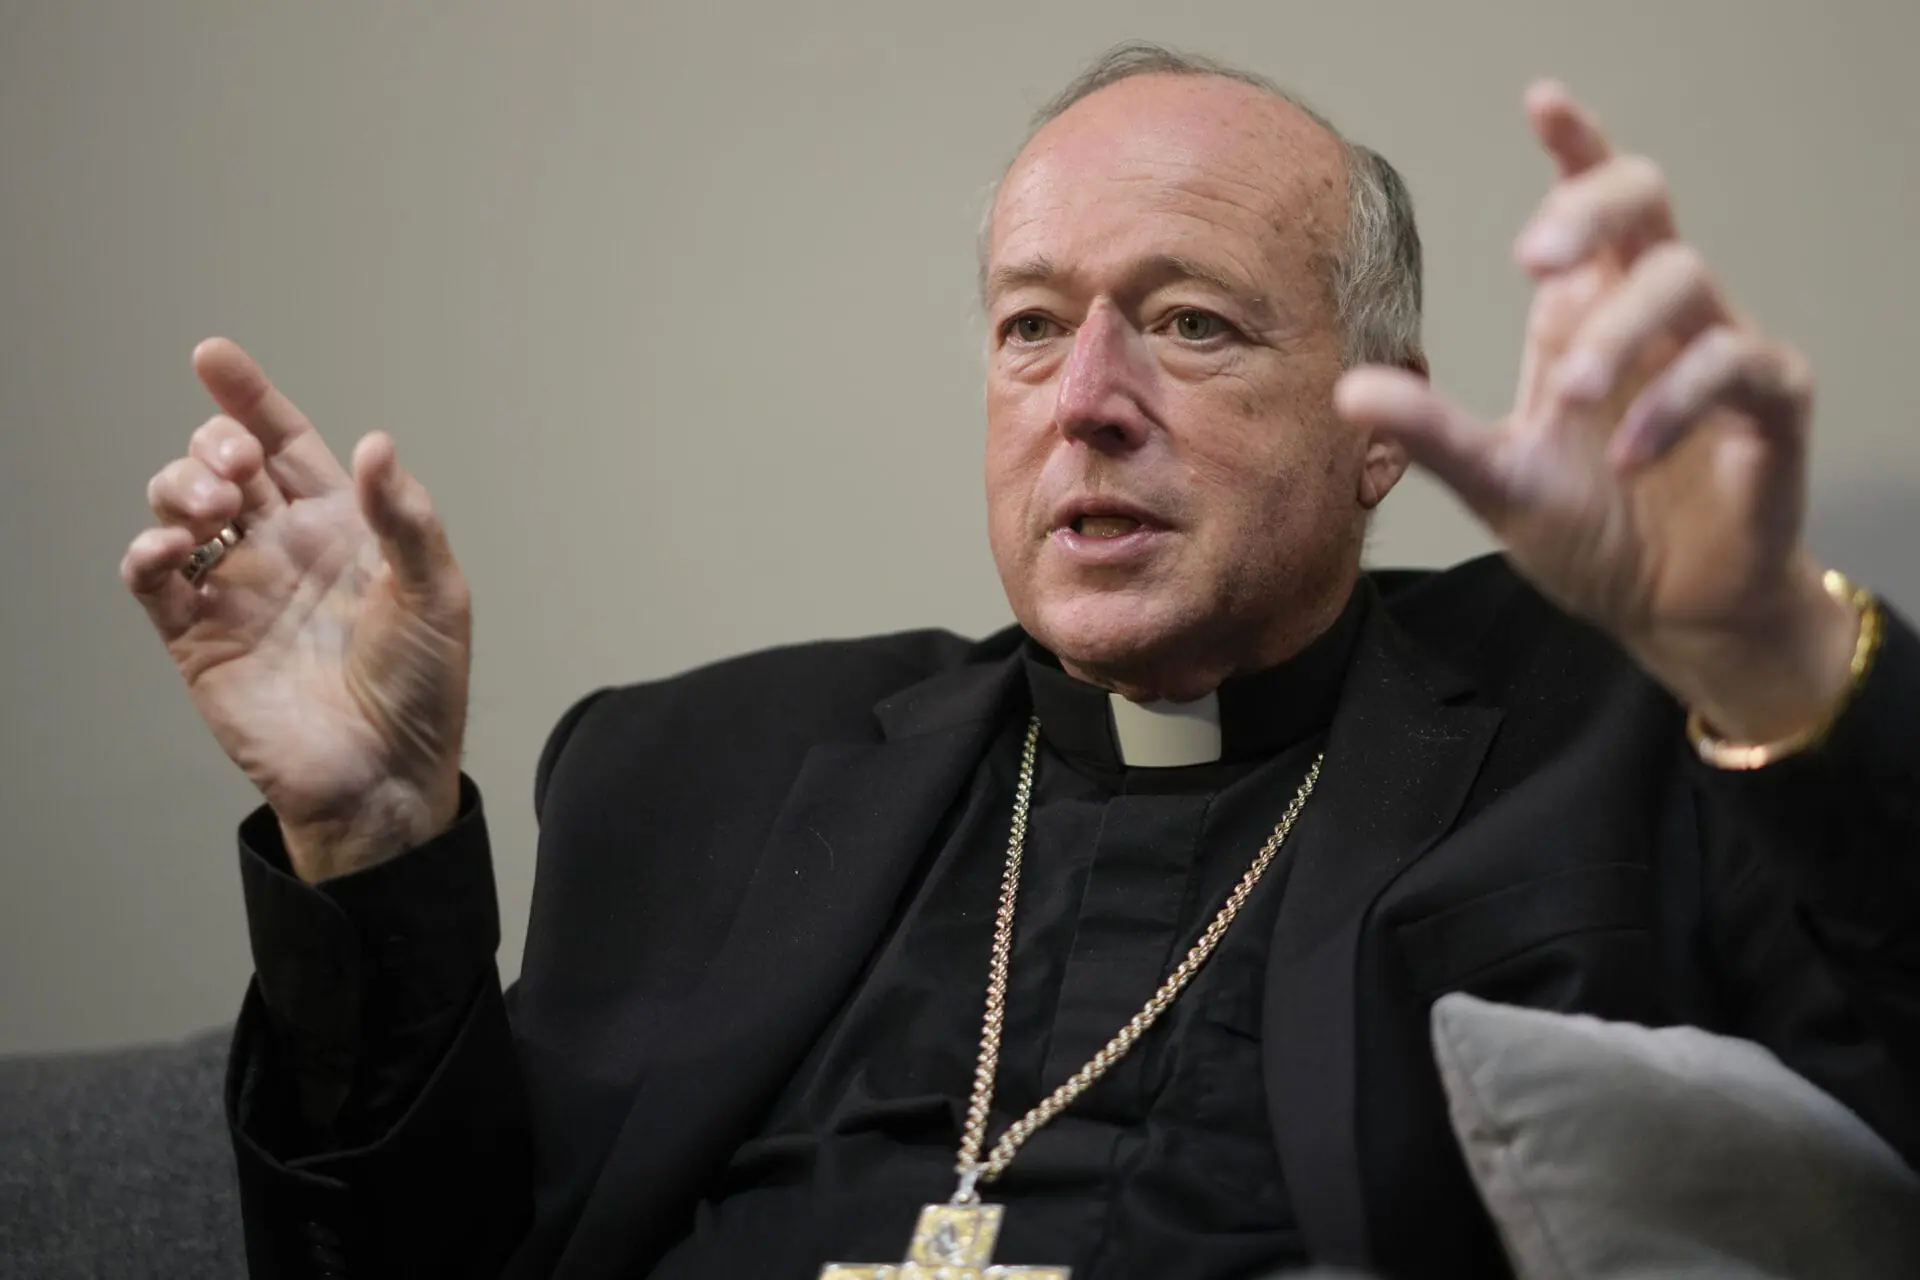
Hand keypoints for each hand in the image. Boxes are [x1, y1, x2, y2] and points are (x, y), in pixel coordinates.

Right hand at [120, 338, 471, 880]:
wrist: (385, 776)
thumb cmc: (422, 688)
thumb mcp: (436, 595)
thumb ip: (404, 518)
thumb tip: (376, 444)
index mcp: (342, 528)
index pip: (287, 445)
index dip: (251, 398)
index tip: (213, 355)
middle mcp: (284, 549)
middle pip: (224, 465)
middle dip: (215, 443)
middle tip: (233, 468)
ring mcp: (237, 591)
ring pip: (180, 509)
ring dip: (181, 488)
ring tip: (214, 509)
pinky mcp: (198, 638)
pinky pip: (154, 580)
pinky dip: (148, 552)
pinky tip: (171, 548)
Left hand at [1335, 81, 1856, 743]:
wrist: (1668, 612)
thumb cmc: (1594, 530)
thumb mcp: (1497, 481)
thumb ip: (1430, 434)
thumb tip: (1346, 391)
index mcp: (1585, 316)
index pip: (1591, 204)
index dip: (1576, 146)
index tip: (1542, 101)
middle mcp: (1652, 317)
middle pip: (1646, 204)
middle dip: (1589, 210)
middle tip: (1529, 259)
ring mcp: (1718, 353)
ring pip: (1686, 281)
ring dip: (1621, 336)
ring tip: (1571, 402)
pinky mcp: (1771, 405)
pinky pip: (1739, 366)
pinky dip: (1676, 405)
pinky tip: (1631, 457)